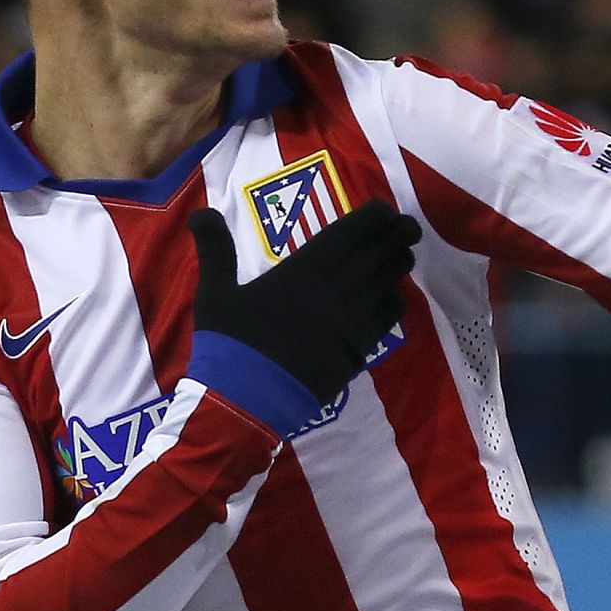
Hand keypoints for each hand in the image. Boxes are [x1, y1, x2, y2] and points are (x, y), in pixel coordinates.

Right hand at [189, 199, 420, 403]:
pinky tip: (392, 297)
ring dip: (399, 265)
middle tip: (408, 226)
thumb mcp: (214, 293)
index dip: (373, 217)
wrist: (245, 401)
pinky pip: (386, 320)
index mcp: (302, 272)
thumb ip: (215, 250)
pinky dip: (394, 303)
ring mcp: (350, 323)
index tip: (384, 209)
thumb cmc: (229, 344)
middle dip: (397, 235)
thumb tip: (202, 213)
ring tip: (404, 255)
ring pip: (387, 284)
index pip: (349, 233)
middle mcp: (335, 291)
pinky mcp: (357, 351)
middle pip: (378, 254)